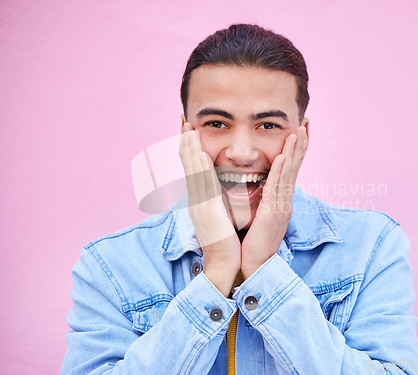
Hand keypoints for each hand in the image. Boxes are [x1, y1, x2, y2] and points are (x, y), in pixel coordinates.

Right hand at [179, 123, 240, 295]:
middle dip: (185, 142)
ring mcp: (200, 204)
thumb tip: (215, 189)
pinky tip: (199, 154)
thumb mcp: (216, 216)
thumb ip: (214, 201)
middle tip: (183, 121)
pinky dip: (201, 168)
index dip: (188, 149)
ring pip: (194, 172)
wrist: (222, 264)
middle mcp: (196, 199)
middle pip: (188, 165)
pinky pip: (205, 185)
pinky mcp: (209, 210)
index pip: (192, 168)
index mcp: (199, 199)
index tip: (188, 131)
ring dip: (190, 149)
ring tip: (188, 130)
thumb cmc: (222, 241)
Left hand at [241, 126, 307, 278]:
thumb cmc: (253, 241)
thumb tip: (259, 184)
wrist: (253, 265)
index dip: (296, 149)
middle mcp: (285, 201)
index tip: (299, 130)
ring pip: (289, 174)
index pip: (290, 169)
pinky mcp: (272, 215)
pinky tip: (284, 157)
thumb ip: (263, 199)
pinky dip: (281, 172)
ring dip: (295, 152)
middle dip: (301, 144)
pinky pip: (277, 189)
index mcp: (281, 200)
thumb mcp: (260, 214)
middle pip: (295, 167)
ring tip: (299, 131)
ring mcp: (281, 207)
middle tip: (306, 122)